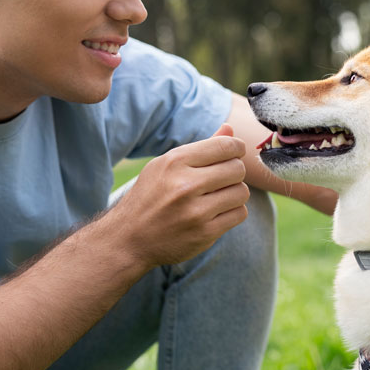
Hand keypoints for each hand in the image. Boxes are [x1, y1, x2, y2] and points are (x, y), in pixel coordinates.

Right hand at [110, 124, 249, 267]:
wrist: (127, 239)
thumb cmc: (150, 197)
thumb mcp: (165, 166)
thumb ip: (200, 149)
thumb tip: (230, 129)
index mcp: (174, 162)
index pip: (225, 146)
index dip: (237, 148)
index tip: (234, 155)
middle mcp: (185, 185)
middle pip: (237, 169)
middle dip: (234, 172)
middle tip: (222, 179)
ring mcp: (195, 212)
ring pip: (242, 192)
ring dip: (235, 194)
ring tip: (218, 197)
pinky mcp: (204, 234)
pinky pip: (239, 214)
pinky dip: (233, 212)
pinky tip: (217, 213)